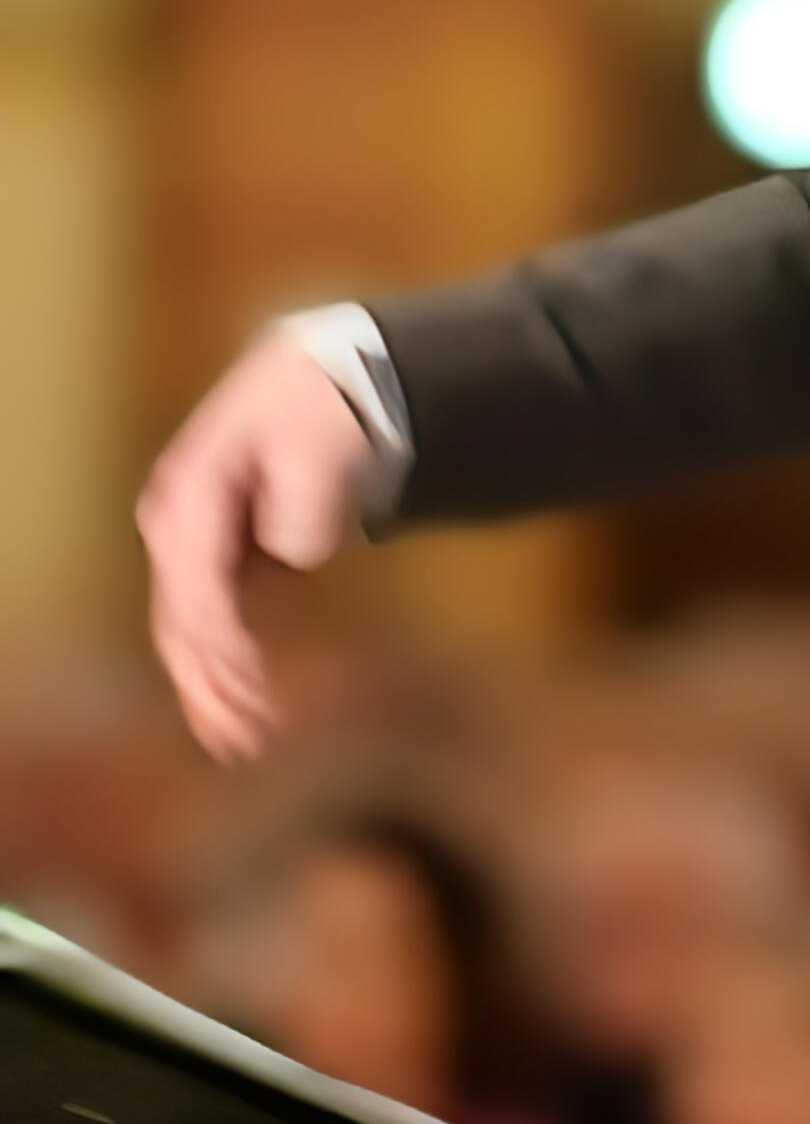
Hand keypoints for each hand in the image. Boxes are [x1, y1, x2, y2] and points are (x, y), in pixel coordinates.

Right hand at [135, 333, 370, 760]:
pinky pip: (209, 624)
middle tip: (249, 742)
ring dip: (212, 691)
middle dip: (211, 687)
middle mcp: (175, 526)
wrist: (319, 379)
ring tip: (246, 743)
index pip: (196, 592)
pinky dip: (224, 668)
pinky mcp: (214, 559)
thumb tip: (291, 555)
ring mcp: (188, 544)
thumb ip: (304, 503)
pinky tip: (246, 712)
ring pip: (186, 635)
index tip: (254, 692)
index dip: (222, 651)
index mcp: (189, 498)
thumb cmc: (320, 408)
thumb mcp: (320, 443)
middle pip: (180, 623)